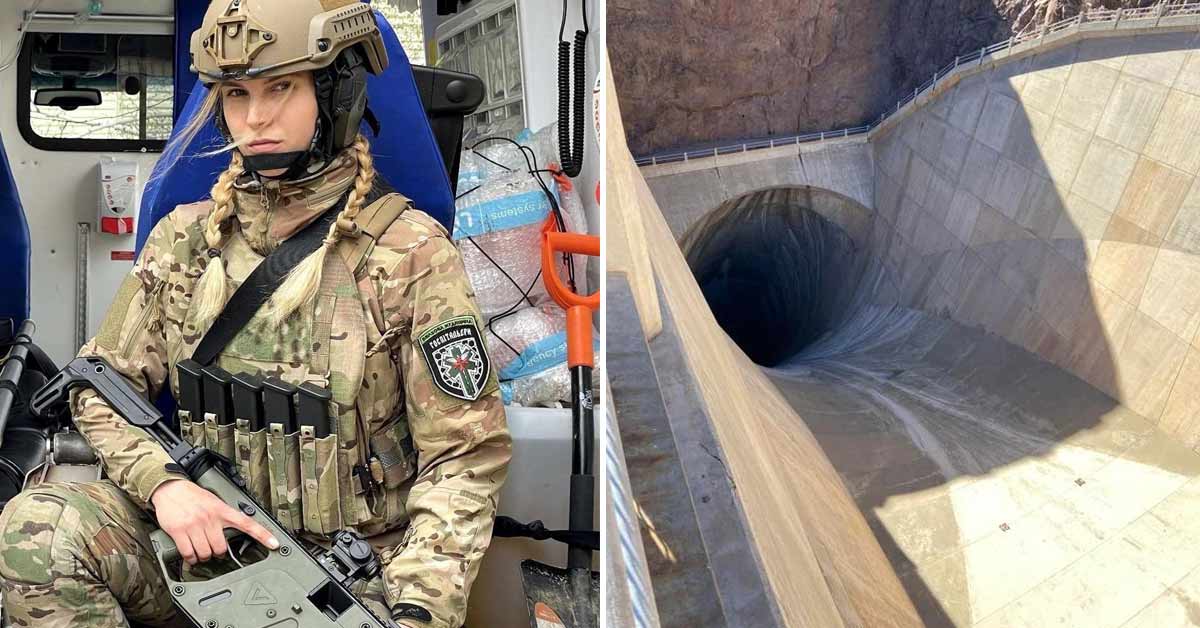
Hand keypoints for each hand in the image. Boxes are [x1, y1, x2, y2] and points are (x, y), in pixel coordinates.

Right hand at [150, 478, 278, 564]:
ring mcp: (195, 525)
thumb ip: (225, 516)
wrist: (170, 488)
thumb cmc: (193, 496)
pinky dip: (191, 558)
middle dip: (218, 553)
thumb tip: (235, 532)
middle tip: (213, 550)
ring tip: (201, 552)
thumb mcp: (215, 502)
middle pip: (221, 547)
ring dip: (204, 557)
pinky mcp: (179, 531)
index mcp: (222, 510)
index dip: (263, 535)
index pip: (248, 524)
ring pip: (206, 553)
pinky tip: (191, 555)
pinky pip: (189, 553)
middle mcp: (210, 518)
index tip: (275, 544)